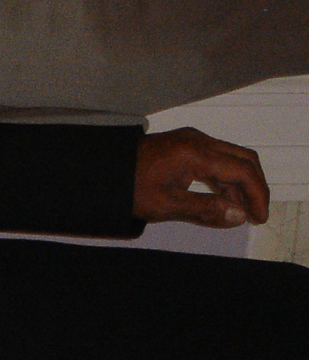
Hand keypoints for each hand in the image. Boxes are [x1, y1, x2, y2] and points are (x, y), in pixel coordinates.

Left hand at [134, 127, 268, 227]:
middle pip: (243, 159)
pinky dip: (225, 178)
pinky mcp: (185, 145)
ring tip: (238, 212)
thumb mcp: (166, 204)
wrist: (101, 171)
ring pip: (231, 158)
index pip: (242, 170)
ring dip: (240, 184)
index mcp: (195, 152)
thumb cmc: (129, 187)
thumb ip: (205, 209)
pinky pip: (216, 159)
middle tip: (254, 215)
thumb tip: (239, 215)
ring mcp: (191, 140)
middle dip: (254, 187)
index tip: (258, 218)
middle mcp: (197, 140)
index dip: (257, 195)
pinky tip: (224, 199)